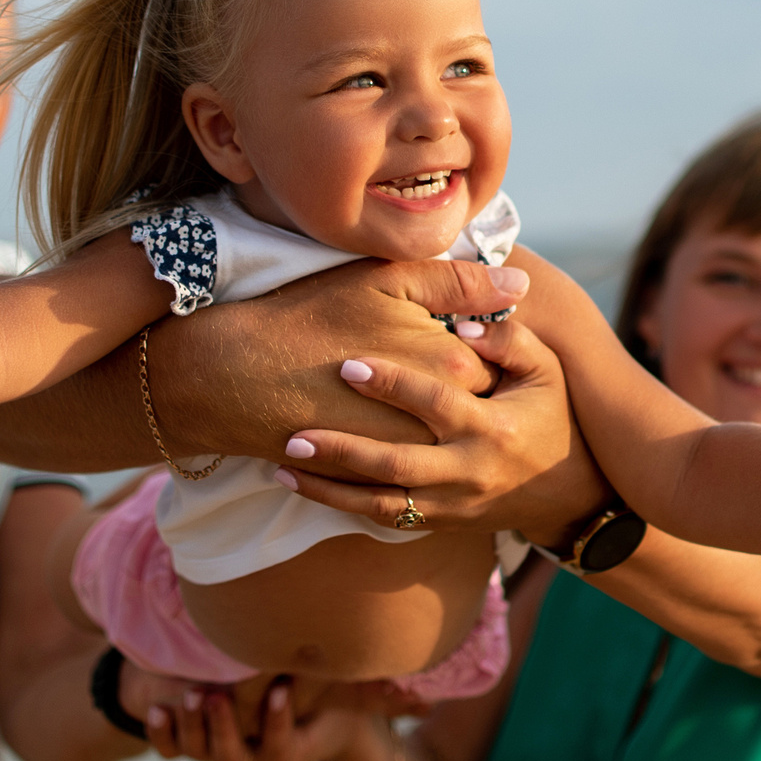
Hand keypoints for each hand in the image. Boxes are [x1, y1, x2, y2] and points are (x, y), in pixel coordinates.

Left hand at [141, 675, 423, 760]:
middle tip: (215, 696)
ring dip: (192, 729)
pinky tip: (157, 709)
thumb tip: (427, 700)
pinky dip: (162, 735)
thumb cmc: (327, 699)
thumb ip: (385, 699)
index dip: (277, 724)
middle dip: (222, 728)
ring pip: (203, 755)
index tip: (276, 690)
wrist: (286, 706)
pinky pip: (174, 750)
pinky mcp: (197, 742)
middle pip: (233, 758)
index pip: (280, 750)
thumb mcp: (352, 695)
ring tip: (189, 696)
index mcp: (287, 755)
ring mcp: (223, 754)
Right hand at [143, 257, 528, 461]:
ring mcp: (406, 455)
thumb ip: (459, 282)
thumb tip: (521, 284)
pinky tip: (391, 435)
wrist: (239, 375)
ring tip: (422, 409)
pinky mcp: (376, 480)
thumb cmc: (312, 317)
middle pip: (476, 409)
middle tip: (451, 377)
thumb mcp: (387, 279)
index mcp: (450, 365)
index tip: (470, 339)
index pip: (495, 363)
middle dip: (471, 397)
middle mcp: (438, 419)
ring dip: (442, 432)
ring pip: (446, 447)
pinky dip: (408, 458)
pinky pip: (407, 477)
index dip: (484, 349)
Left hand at [273, 312, 603, 540]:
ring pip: (382, 503)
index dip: (392, 384)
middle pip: (396, 464)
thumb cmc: (552, 416)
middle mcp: (469, 471)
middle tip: (295, 433)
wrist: (569, 495)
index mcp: (493, 428)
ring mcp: (453, 504)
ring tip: (283, 464)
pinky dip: (344, 505)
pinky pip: (386, 518)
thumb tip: (462, 324)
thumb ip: (508, 340)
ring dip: (330, 488)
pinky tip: (306, 486)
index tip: (348, 364)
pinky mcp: (441, 523)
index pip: (435, 403)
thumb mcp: (547, 371)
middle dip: (344, 449)